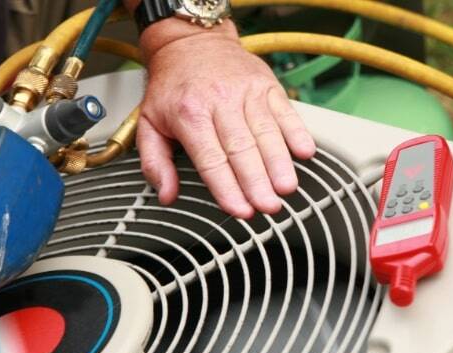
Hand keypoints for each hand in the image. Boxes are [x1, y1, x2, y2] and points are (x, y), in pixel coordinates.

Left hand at [136, 19, 315, 218]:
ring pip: (266, 133)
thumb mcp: (148, 122)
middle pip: (242, 149)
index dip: (227, 188)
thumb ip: (155, 162)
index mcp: (189, 114)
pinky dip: (297, 132)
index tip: (240, 210)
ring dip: (279, 163)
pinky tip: (304, 152)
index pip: (211, 160)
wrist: (190, 41)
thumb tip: (165, 194)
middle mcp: (220, 101)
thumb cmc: (172, 86)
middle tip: (268, 206)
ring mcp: (247, 92)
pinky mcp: (267, 85)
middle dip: (257, 182)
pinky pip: (286, 111)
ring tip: (286, 188)